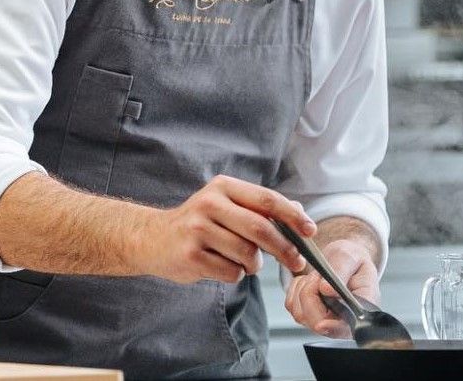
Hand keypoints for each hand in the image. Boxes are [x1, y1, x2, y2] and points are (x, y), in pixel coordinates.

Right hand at [136, 175, 314, 283]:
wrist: (152, 238)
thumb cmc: (198, 223)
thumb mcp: (225, 205)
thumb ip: (259, 208)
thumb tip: (299, 214)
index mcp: (223, 187)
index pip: (267, 200)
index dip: (293, 216)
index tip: (310, 231)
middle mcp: (209, 204)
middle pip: (261, 229)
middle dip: (285, 249)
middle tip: (297, 262)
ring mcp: (198, 230)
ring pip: (248, 255)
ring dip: (255, 265)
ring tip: (245, 262)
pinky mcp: (191, 255)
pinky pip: (231, 272)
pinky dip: (236, 274)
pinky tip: (221, 266)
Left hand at [285, 238, 379, 336]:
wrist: (343, 261)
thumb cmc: (352, 260)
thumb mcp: (351, 255)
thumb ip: (342, 270)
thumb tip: (327, 290)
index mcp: (362, 308)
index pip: (349, 326)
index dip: (334, 328)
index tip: (322, 324)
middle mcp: (344, 321)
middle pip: (317, 322)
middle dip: (311, 295)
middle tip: (318, 277)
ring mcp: (324, 321)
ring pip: (301, 314)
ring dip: (303, 290)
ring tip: (317, 278)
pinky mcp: (307, 316)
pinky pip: (291, 306)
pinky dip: (295, 290)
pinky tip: (310, 282)